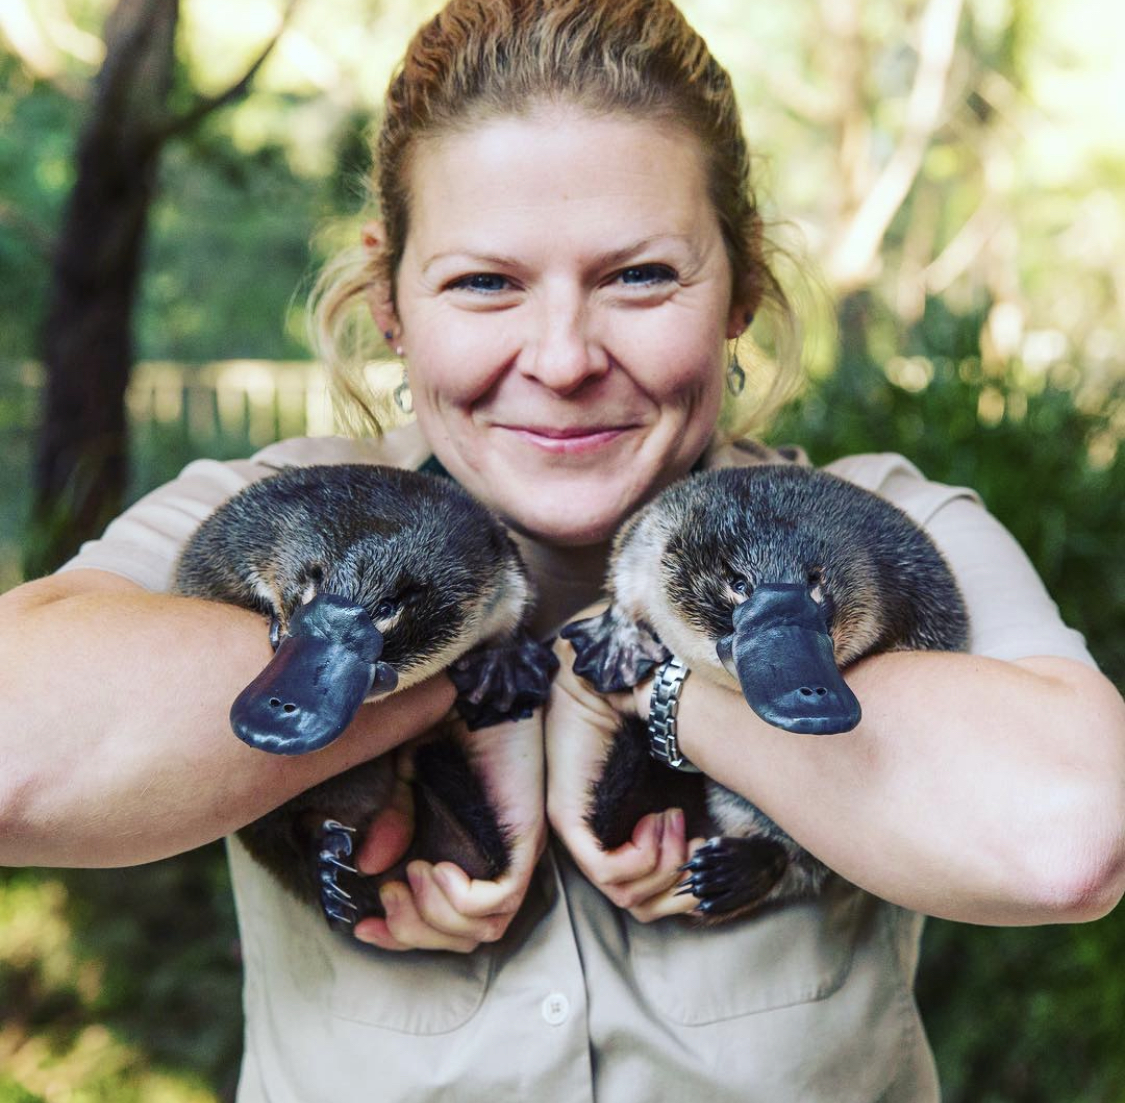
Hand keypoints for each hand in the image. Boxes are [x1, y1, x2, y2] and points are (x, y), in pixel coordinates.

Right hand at [352, 706, 545, 952]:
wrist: (477, 685)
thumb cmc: (447, 725)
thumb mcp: (406, 778)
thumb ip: (394, 822)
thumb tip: (371, 867)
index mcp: (475, 852)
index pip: (448, 924)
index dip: (404, 936)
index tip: (364, 927)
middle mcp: (501, 860)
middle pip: (466, 938)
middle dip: (416, 931)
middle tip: (388, 895)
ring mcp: (517, 853)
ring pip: (483, 928)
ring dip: (435, 914)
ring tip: (411, 873)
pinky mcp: (527, 839)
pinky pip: (499, 899)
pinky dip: (460, 898)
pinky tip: (434, 868)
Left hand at [546, 618, 705, 922]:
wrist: (614, 679)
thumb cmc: (648, 723)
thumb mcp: (679, 783)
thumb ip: (690, 823)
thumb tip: (722, 860)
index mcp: (620, 835)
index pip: (650, 900)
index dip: (686, 887)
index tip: (707, 846)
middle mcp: (595, 842)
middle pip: (641, 906)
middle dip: (681, 884)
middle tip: (697, 839)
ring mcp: (579, 835)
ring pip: (628, 895)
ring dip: (665, 863)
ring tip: (673, 820)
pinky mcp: (570, 822)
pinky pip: (609, 872)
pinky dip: (644, 856)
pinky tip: (658, 819)